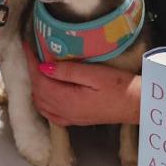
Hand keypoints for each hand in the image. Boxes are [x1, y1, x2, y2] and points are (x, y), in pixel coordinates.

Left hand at [25, 43, 140, 126]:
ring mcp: (70, 118)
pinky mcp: (76, 120)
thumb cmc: (121, 87)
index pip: (40, 79)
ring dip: (36, 85)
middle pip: (38, 91)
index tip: (27, 45)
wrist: (138, 106)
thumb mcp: (95, 74)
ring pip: (41, 103)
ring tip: (38, 67)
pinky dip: (42, 101)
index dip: (31, 61)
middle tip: (33, 52)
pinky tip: (45, 91)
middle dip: (32, 71)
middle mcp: (65, 112)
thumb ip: (68, 71)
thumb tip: (44, 66)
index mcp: (67, 100)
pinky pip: (50, 113)